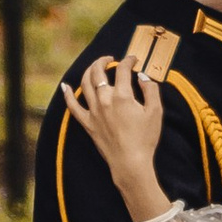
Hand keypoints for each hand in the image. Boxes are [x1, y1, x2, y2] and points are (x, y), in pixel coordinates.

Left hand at [61, 53, 170, 220]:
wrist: (130, 162)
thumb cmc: (145, 138)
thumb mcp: (156, 111)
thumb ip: (150, 89)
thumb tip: (142, 76)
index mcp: (122, 96)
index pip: (122, 70)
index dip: (128, 61)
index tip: (133, 59)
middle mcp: (105, 100)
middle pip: (98, 72)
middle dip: (104, 61)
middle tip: (110, 59)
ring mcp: (93, 111)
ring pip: (85, 84)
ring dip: (89, 71)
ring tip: (95, 67)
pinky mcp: (87, 123)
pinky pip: (72, 107)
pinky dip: (68, 95)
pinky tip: (65, 87)